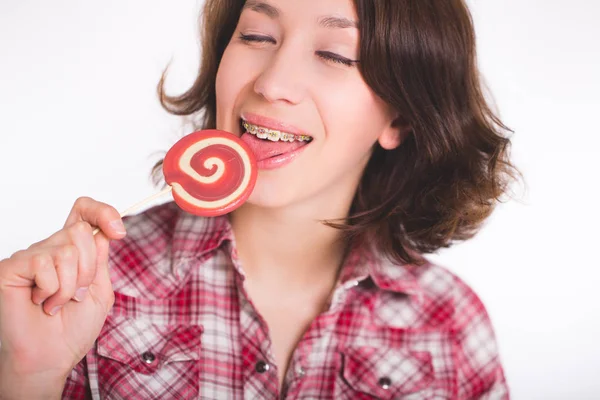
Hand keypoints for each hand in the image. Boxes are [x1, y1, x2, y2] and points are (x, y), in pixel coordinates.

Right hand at [0, 197, 125, 396]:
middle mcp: (50, 249)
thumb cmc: (73, 329)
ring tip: (58, 303)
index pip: (83, 212)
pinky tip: (41, 303)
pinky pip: (43, 263)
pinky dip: (51, 289)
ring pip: (66, 250)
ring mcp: (30, 257)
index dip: (102, 212)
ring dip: (71, 285)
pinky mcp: (12, 268)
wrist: (51, 358)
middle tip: (79, 294)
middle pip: (81, 231)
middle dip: (89, 268)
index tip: (118, 231)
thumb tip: (103, 231)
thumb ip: (100, 260)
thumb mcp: (100, 290)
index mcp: (74, 252)